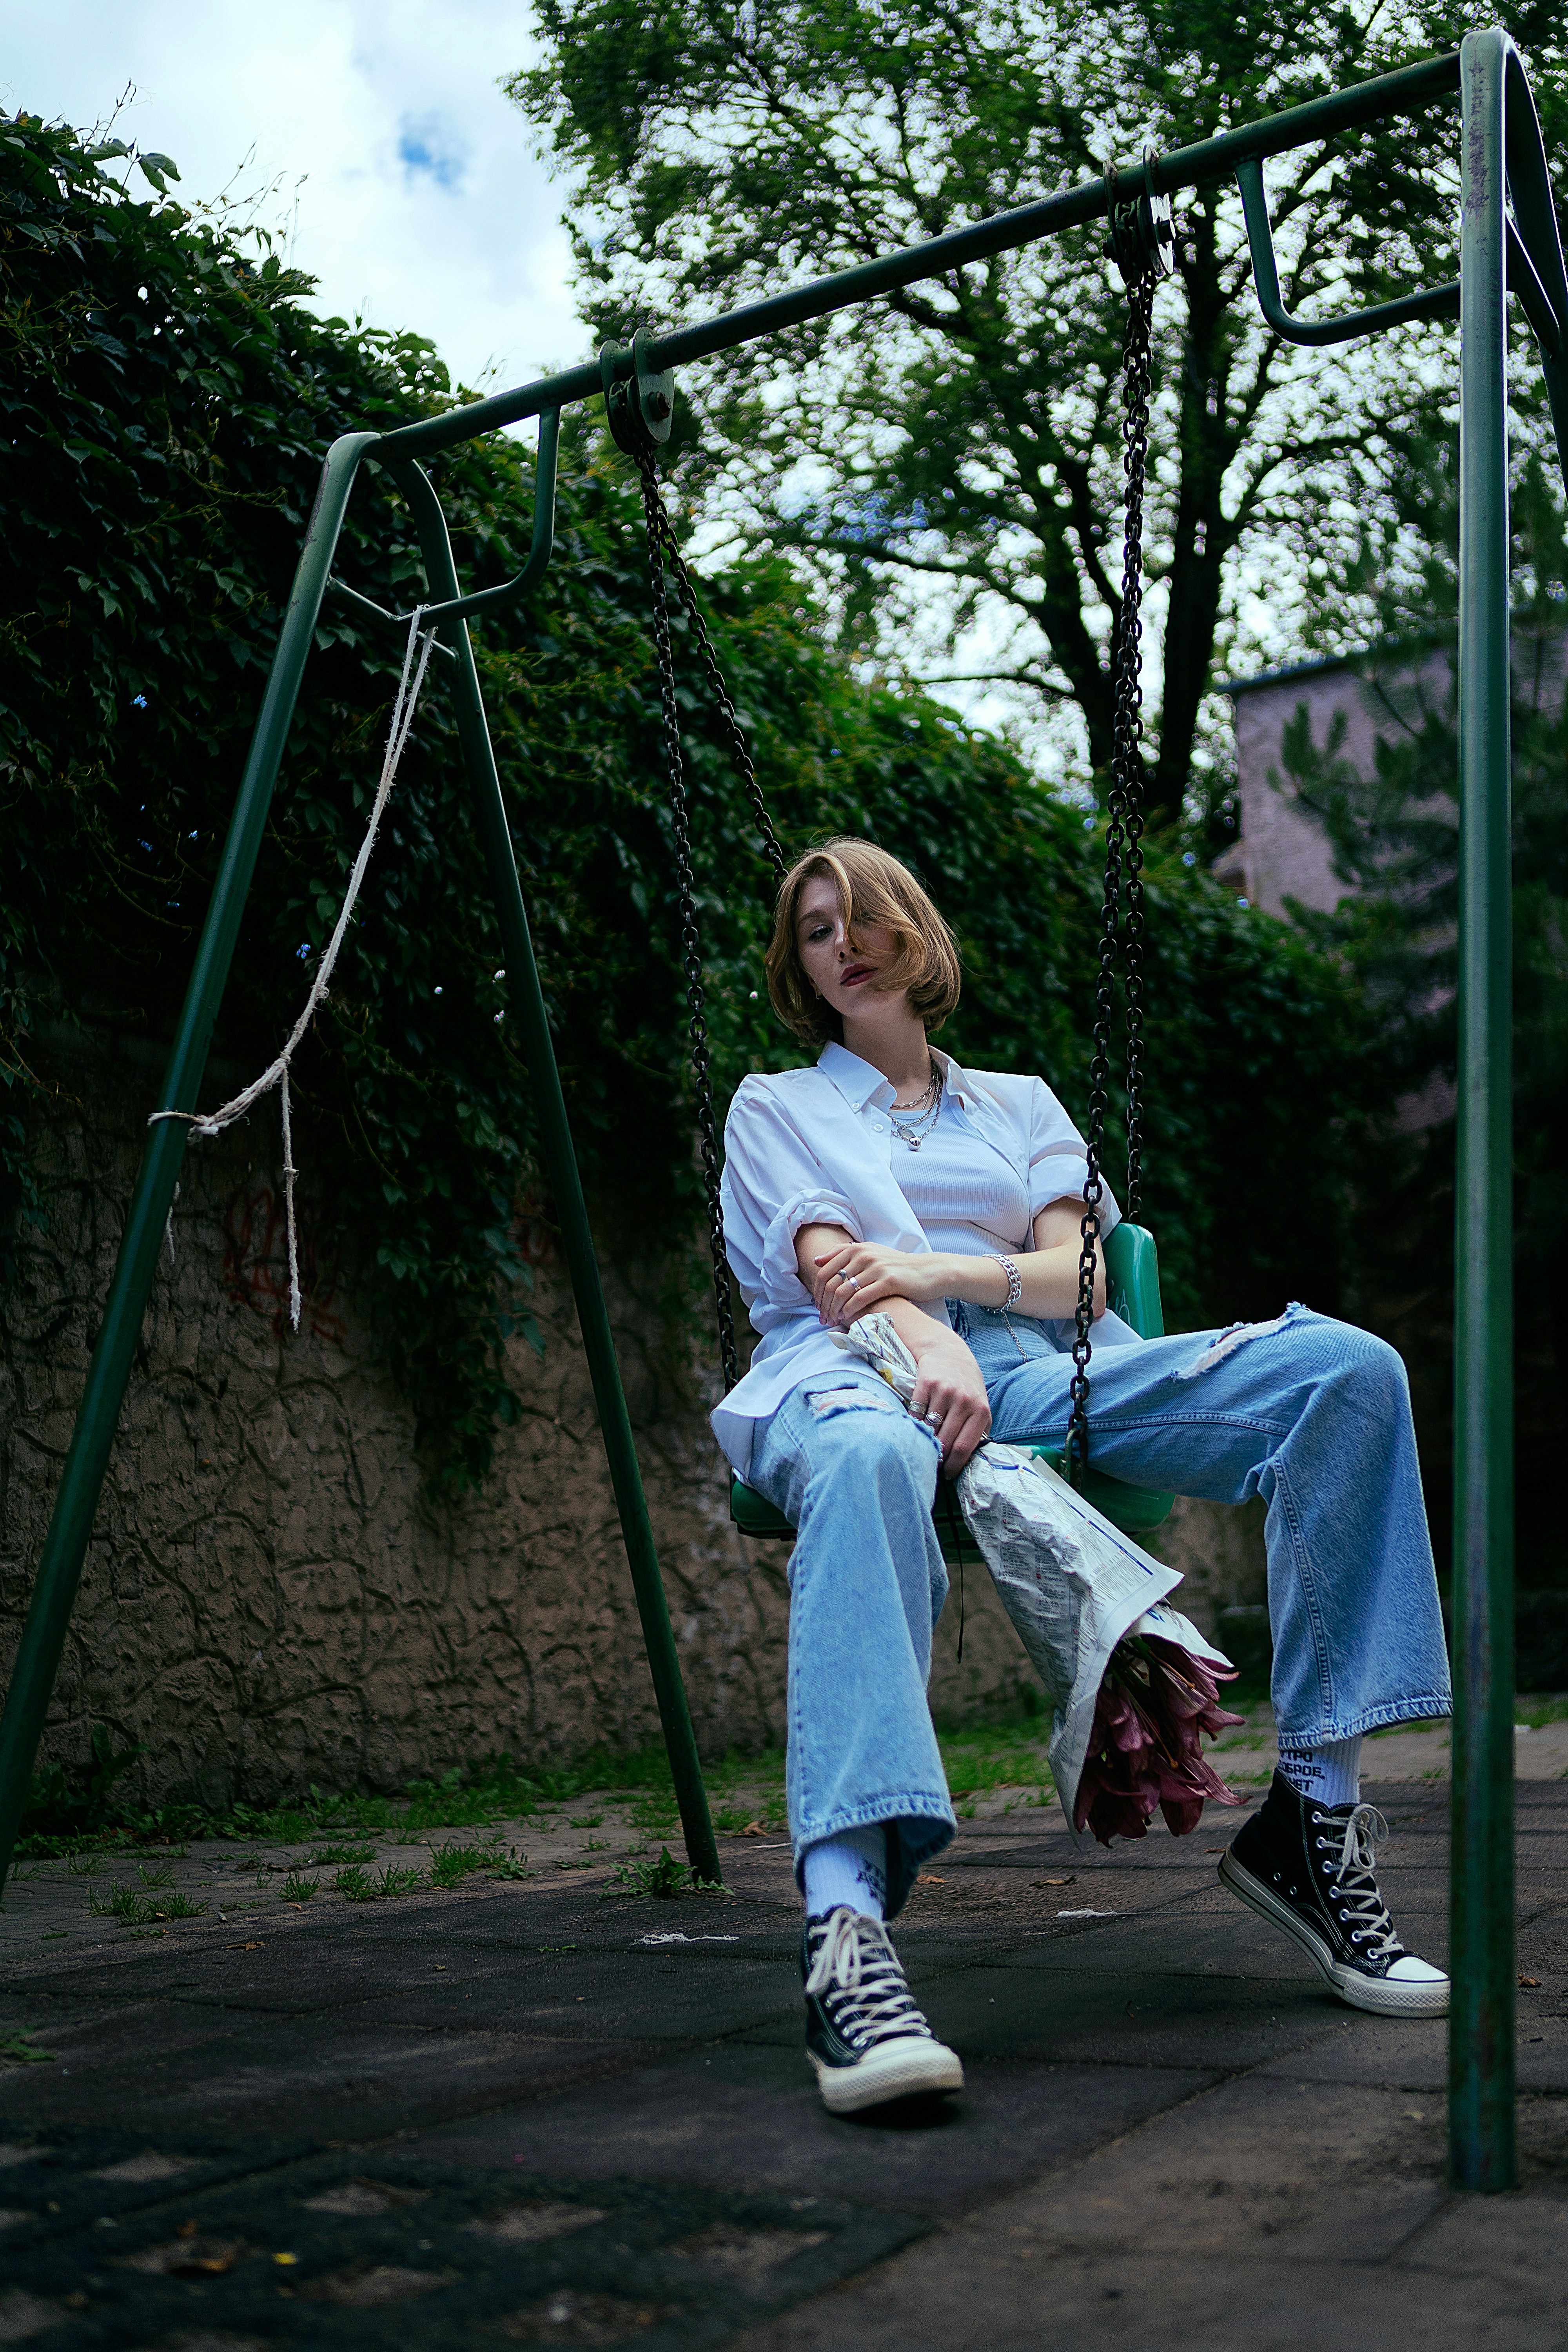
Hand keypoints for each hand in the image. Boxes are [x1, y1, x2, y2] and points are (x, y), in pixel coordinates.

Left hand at [812, 1241, 951, 1324]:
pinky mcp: (888, 1281)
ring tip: (834, 1321)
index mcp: (856, 1248)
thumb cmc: (896, 1267)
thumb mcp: (870, 1254)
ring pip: (842, 1291)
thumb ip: (844, 1255)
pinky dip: (849, 1310)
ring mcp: (876, 1267)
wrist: (927, 1272)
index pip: (824, 1271)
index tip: (817, 1306)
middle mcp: (864, 1255)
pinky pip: (860, 1298)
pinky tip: (846, 1318)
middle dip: (823, 1304)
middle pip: (830, 1283)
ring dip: (834, 1310)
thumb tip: (816, 1260)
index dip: (817, 1291)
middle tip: (823, 1318)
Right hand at [906, 1328, 990, 1478]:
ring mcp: (944, 1392)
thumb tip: (972, 1462)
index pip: (965, 1446)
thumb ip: (979, 1430)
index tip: (947, 1475)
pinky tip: (916, 1430)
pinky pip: (916, 1415)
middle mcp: (964, 1401)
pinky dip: (914, 1426)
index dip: (954, 1465)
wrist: (949, 1354)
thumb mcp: (981, 1405)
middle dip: (938, 1458)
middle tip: (933, 1466)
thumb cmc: (967, 1386)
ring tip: (925, 1450)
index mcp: (981, 1410)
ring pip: (930, 1430)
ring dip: (926, 1443)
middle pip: (945, 1441)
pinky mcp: (926, 1385)